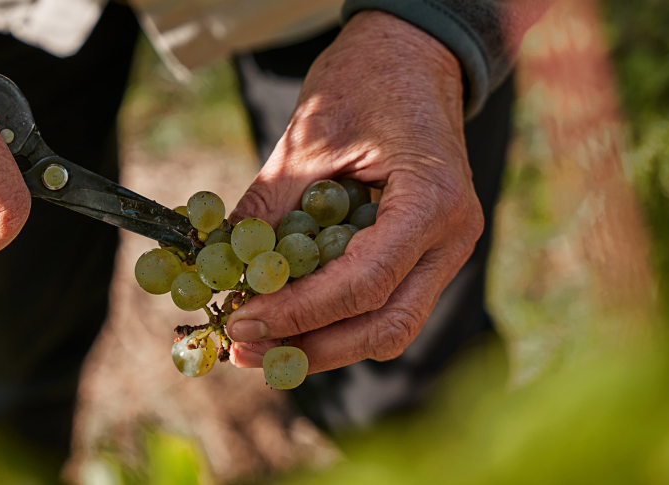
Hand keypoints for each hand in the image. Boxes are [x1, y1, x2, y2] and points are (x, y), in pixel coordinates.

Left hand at [226, 11, 483, 372]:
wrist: (411, 55)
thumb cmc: (365, 82)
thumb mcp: (307, 140)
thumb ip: (268, 207)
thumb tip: (216, 266)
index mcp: (432, 202)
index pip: (365, 284)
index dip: (301, 312)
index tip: (243, 321)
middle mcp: (451, 238)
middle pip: (386, 325)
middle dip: (311, 346)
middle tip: (243, 347)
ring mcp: (444, 250)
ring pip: (388, 326)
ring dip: (321, 343)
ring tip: (254, 344)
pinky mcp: (425, 254)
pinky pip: (383, 304)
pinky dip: (333, 319)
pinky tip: (284, 319)